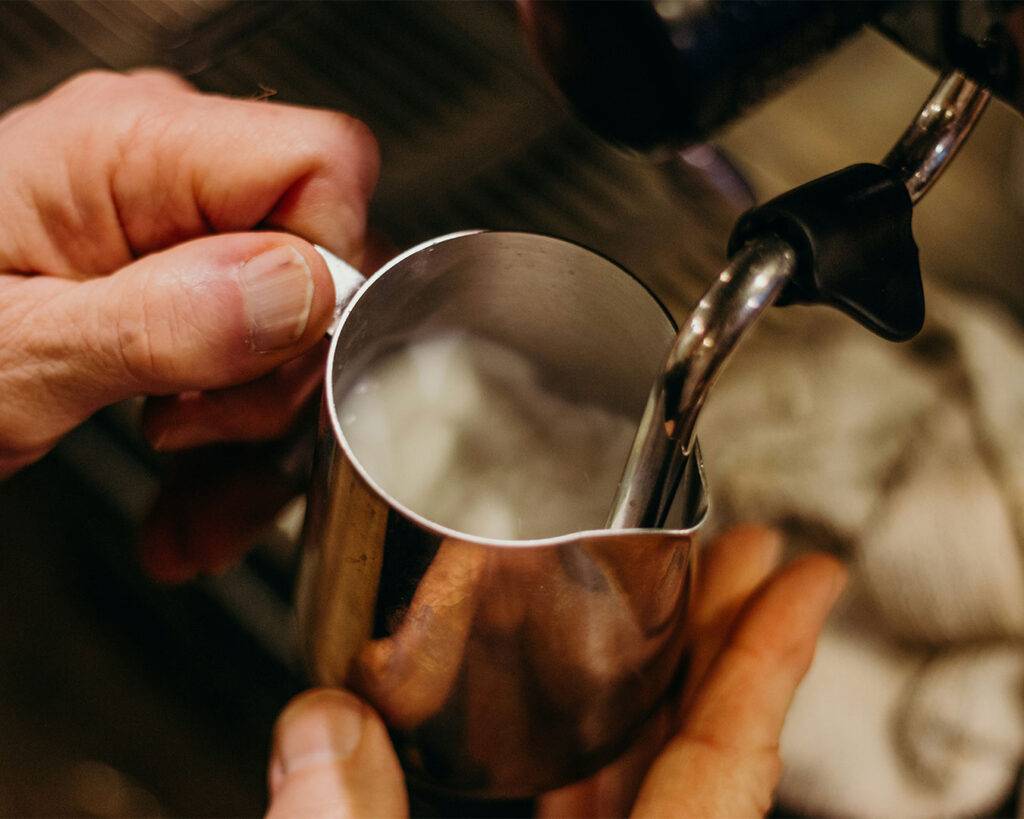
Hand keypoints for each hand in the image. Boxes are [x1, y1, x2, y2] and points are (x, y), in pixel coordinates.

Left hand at [0, 70, 378, 573]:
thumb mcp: (9, 356)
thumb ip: (154, 321)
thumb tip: (301, 292)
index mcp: (127, 148)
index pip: (319, 165)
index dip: (330, 271)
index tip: (277, 362)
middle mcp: (163, 178)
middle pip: (320, 262)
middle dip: (282, 379)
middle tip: (198, 431)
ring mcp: (170, 235)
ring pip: (296, 335)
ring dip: (257, 440)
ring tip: (191, 500)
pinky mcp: (173, 289)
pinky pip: (252, 362)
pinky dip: (231, 447)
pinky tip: (188, 497)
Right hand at [266, 527, 846, 817]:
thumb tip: (314, 733)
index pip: (731, 759)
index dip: (774, 656)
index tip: (809, 574)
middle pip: (695, 740)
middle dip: (712, 629)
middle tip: (729, 546)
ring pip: (643, 766)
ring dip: (649, 672)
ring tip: (651, 586)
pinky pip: (587, 798)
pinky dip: (582, 736)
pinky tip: (555, 691)